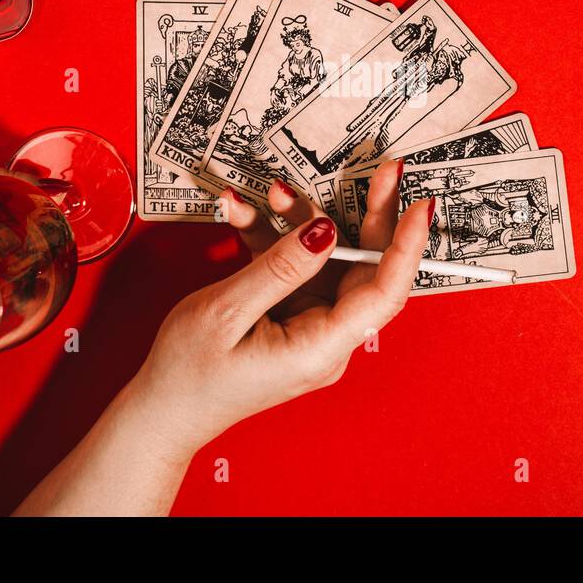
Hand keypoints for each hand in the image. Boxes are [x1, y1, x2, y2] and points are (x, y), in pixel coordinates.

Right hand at [131, 160, 431, 462]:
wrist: (161, 410)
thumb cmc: (188, 375)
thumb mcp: (227, 311)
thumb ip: (281, 267)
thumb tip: (326, 230)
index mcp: (320, 347)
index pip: (384, 293)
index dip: (406, 246)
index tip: (420, 204)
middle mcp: (325, 337)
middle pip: (364, 268)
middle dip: (368, 215)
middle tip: (381, 172)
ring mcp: (308, 324)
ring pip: (325, 258)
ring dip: (300, 220)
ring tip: (274, 191)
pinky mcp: (289, 313)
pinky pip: (292, 266)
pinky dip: (270, 238)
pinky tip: (243, 213)